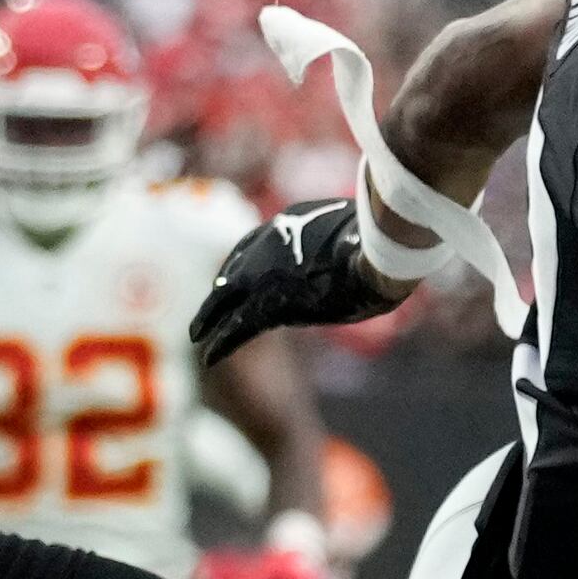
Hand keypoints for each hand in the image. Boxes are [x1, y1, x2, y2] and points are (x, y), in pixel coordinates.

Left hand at [189, 197, 406, 357]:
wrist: (374, 254)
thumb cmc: (380, 239)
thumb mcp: (359, 225)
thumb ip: (345, 234)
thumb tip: (362, 242)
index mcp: (286, 222)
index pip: (254, 243)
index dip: (242, 262)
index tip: (233, 276)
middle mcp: (267, 244)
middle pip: (233, 269)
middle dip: (221, 289)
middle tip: (209, 306)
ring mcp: (263, 273)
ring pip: (226, 300)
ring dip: (210, 318)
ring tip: (197, 334)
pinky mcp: (268, 305)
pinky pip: (235, 328)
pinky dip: (220, 342)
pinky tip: (207, 355)